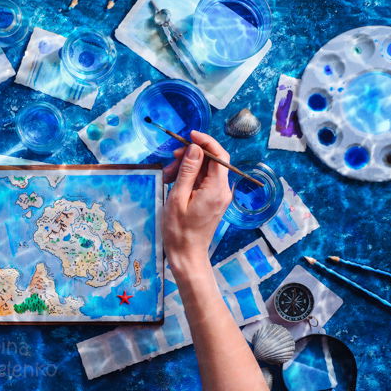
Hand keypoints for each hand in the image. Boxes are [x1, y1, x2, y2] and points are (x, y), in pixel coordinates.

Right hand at [163, 131, 231, 271]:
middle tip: (170, 161)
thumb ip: (188, 170)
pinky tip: (174, 183)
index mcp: (217, 188)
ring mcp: (219, 196)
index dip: (205, 141)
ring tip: (168, 176)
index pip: (219, 155)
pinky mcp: (213, 201)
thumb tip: (195, 148)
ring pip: (205, 171)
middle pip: (211, 162)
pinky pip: (203, 182)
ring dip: (187, 168)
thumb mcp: (178, 197)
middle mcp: (223, 190)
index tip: (189, 135)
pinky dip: (189, 179)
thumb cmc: (179, 230)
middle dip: (191, 156)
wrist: (187, 255)